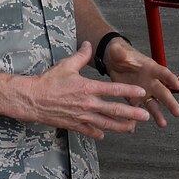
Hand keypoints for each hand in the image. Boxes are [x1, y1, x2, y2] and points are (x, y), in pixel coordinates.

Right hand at [12, 44, 150, 137]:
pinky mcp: (74, 125)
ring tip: (132, 128)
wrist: (33, 100)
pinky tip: (104, 134)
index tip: (141, 92)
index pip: (113, 89)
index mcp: (88, 88)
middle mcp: (88, 104)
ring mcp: (82, 116)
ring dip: (120, 126)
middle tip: (145, 116)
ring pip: (105, 124)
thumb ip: (81, 56)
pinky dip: (98, 133)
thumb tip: (88, 44)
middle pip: (114, 110)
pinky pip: (89, 130)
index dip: (129, 91)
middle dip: (132, 113)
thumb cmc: (48, 82)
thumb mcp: (66, 65)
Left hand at [103, 37, 178, 126]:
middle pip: (163, 93)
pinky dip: (135, 119)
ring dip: (158, 114)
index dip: (170, 78)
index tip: (177, 85)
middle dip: (170, 103)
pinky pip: (137, 110)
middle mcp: (150, 82)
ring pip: (153, 105)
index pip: (162, 73)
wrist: (113, 63)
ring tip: (162, 124)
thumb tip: (119, 51)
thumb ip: (119, 53)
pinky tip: (133, 127)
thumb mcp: (119, 52)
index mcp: (150, 68)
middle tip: (177, 112)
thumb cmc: (121, 55)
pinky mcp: (134, 100)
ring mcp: (144, 92)